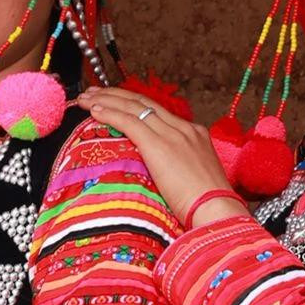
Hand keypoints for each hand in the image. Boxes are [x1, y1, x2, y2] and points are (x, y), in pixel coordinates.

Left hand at [88, 87, 241, 223]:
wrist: (217, 211)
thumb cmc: (208, 207)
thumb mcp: (196, 180)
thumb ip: (179, 170)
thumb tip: (163, 176)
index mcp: (194, 134)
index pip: (157, 112)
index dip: (132, 104)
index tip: (115, 102)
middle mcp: (184, 128)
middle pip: (143, 103)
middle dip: (115, 95)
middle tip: (94, 92)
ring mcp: (173, 134)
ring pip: (134, 107)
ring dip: (107, 100)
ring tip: (87, 97)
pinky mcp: (159, 144)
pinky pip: (129, 122)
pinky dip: (109, 113)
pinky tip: (94, 111)